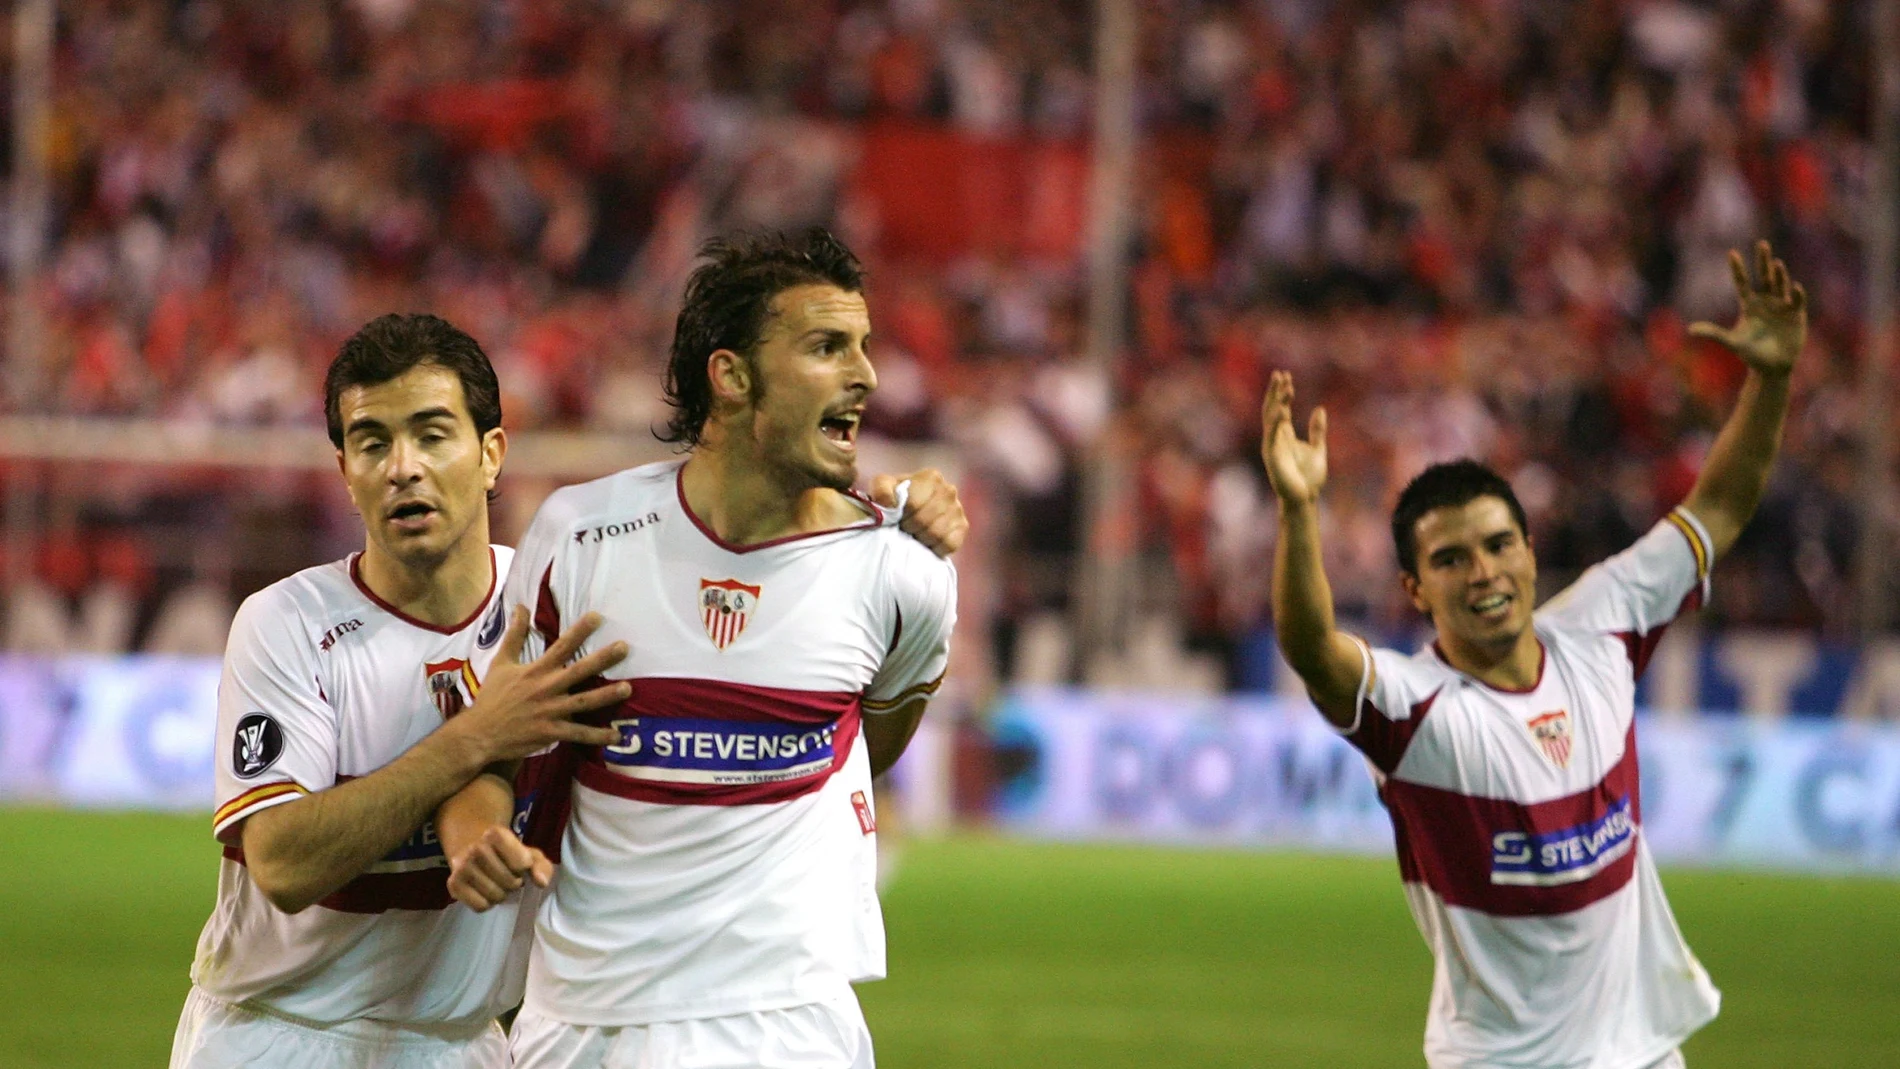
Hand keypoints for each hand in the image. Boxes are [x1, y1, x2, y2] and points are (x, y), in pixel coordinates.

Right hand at [446, 822, 551, 912]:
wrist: (469, 842)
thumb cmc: (504, 851)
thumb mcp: (527, 852)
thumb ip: (541, 865)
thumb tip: (541, 882)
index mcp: (496, 834)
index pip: (522, 864)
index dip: (523, 868)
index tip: (517, 864)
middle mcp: (476, 848)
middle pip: (509, 883)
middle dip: (513, 883)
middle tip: (506, 876)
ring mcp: (462, 866)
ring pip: (495, 896)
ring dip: (500, 894)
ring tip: (496, 883)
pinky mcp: (453, 884)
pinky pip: (480, 906)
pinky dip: (486, 903)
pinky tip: (484, 891)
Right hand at [452, 609, 627, 763]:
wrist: (479, 733)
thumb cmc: (492, 697)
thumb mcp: (501, 663)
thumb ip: (514, 635)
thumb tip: (521, 606)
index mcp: (536, 671)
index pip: (561, 646)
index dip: (579, 631)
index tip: (598, 617)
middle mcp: (546, 689)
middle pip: (578, 671)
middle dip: (603, 659)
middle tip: (624, 647)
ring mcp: (550, 711)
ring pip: (583, 702)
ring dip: (606, 696)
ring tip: (629, 688)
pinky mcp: (551, 732)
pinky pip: (578, 734)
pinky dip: (597, 736)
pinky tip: (617, 735)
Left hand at [872, 468, 967, 557]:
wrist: (907, 514)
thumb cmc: (894, 498)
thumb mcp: (882, 488)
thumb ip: (881, 490)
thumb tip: (891, 504)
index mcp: (931, 477)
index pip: (913, 504)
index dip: (900, 516)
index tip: (895, 518)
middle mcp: (949, 490)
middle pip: (924, 521)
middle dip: (908, 528)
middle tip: (903, 528)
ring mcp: (958, 509)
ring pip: (936, 534)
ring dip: (920, 539)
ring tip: (914, 534)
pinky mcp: (962, 527)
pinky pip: (949, 544)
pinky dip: (935, 548)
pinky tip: (927, 542)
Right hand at [1260, 370, 1327, 504]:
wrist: (1305, 498)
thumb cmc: (1309, 477)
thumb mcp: (1318, 448)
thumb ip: (1317, 430)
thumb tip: (1319, 409)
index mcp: (1284, 435)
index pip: (1281, 408)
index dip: (1283, 392)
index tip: (1287, 377)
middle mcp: (1275, 438)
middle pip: (1273, 408)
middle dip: (1276, 391)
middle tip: (1280, 374)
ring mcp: (1272, 446)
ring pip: (1271, 418)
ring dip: (1277, 401)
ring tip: (1283, 386)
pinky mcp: (1272, 456)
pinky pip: (1272, 436)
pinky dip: (1275, 422)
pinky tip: (1281, 409)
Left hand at [1688, 239, 1806, 376]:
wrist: (1772, 367)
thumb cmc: (1751, 354)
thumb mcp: (1732, 343)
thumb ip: (1714, 334)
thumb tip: (1690, 330)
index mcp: (1749, 305)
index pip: (1742, 283)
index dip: (1737, 269)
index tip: (1732, 253)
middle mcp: (1766, 301)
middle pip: (1764, 277)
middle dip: (1763, 261)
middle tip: (1762, 244)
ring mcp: (1782, 306)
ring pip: (1780, 286)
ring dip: (1779, 276)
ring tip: (1776, 264)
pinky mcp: (1796, 315)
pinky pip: (1797, 301)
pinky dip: (1796, 295)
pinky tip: (1794, 288)